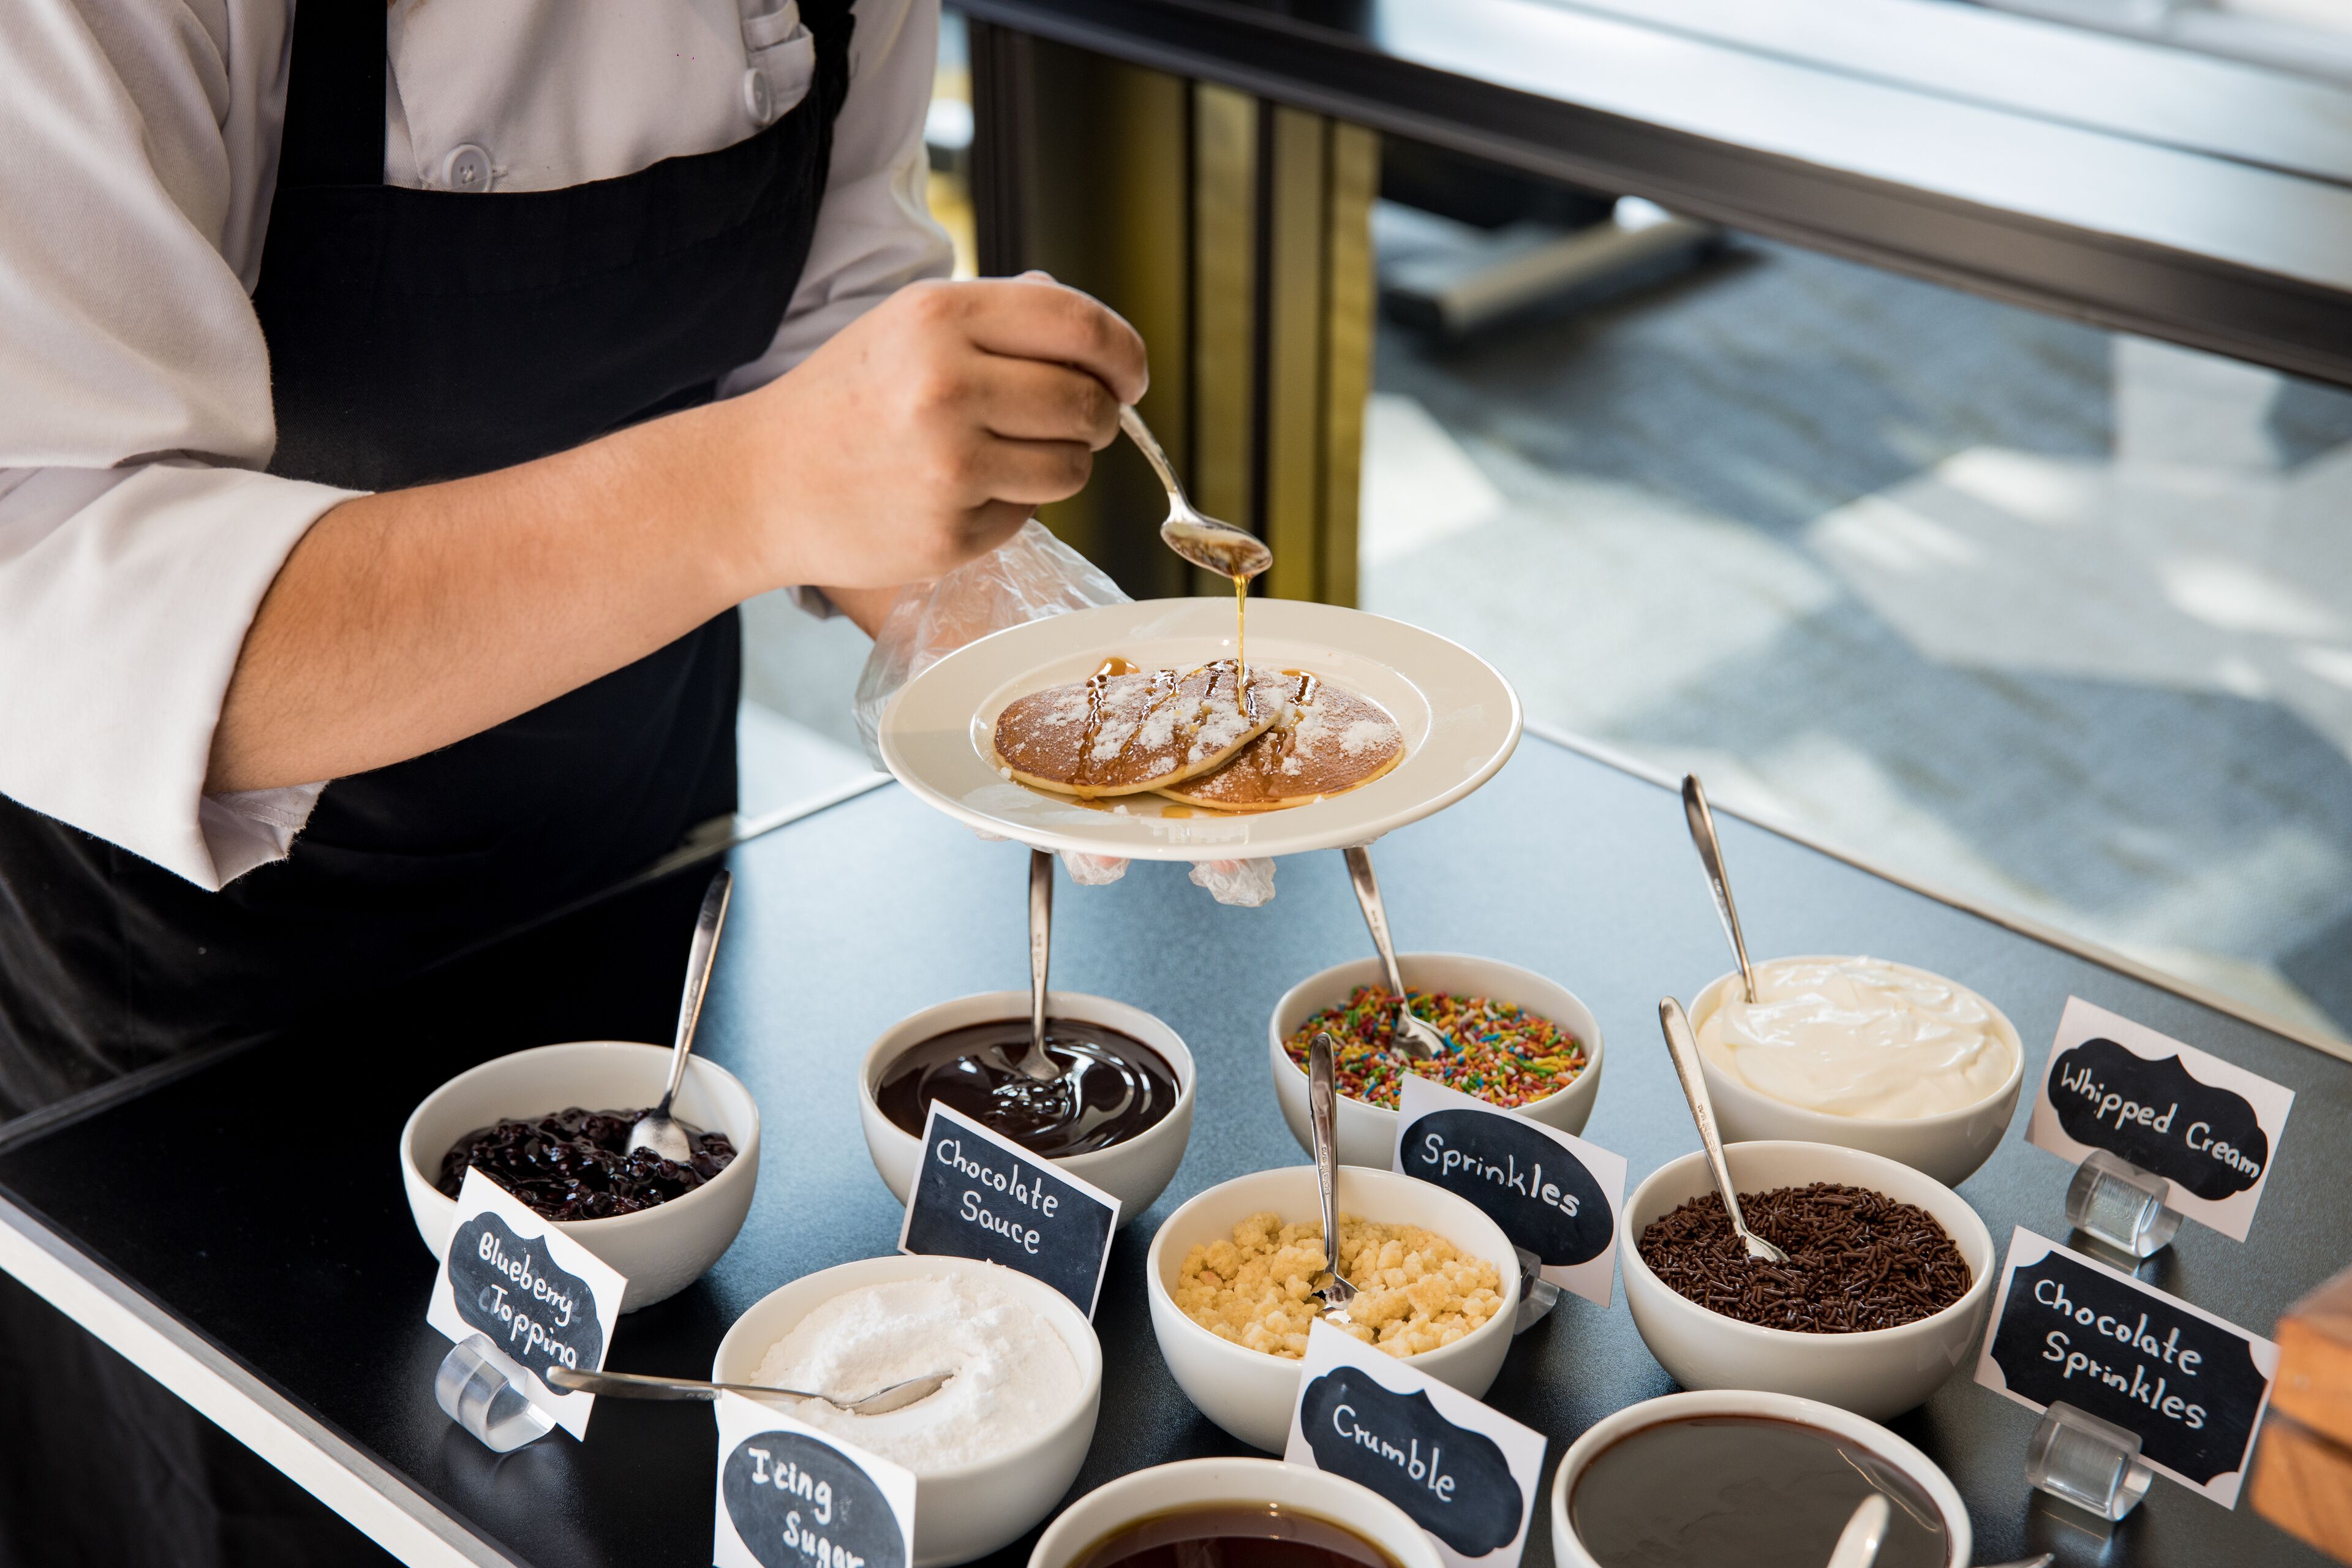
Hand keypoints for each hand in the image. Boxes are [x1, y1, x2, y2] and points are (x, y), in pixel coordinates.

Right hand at [729, 275, 1146, 593]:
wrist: (764, 482)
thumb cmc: (849, 399)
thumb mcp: (909, 324)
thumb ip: (1003, 316)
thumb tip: (1097, 337)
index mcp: (941, 316)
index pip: (1082, 326)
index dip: (1124, 354)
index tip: (1129, 376)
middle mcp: (947, 386)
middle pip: (1090, 404)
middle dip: (1099, 416)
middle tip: (1077, 421)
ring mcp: (949, 466)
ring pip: (1073, 467)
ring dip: (1062, 463)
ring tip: (1008, 454)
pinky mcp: (950, 533)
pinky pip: (1030, 514)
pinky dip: (1012, 504)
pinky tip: (961, 491)